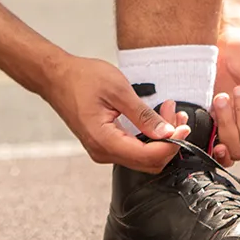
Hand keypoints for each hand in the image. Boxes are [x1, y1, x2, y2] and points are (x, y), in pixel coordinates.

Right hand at [40, 54, 188, 172]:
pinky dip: (149, 137)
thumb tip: (167, 133)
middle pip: (148, 162)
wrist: (56, 77)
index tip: (183, 126)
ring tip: (168, 112)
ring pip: (142, 157)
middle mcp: (103, 152)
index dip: (171, 144)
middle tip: (177, 116)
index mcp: (104, 141)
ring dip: (160, 139)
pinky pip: (133, 149)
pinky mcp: (104, 144)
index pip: (148, 156)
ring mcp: (103, 150)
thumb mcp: (118, 90)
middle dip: (169, 141)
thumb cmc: (82, 79)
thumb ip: (143, 114)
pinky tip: (155, 119)